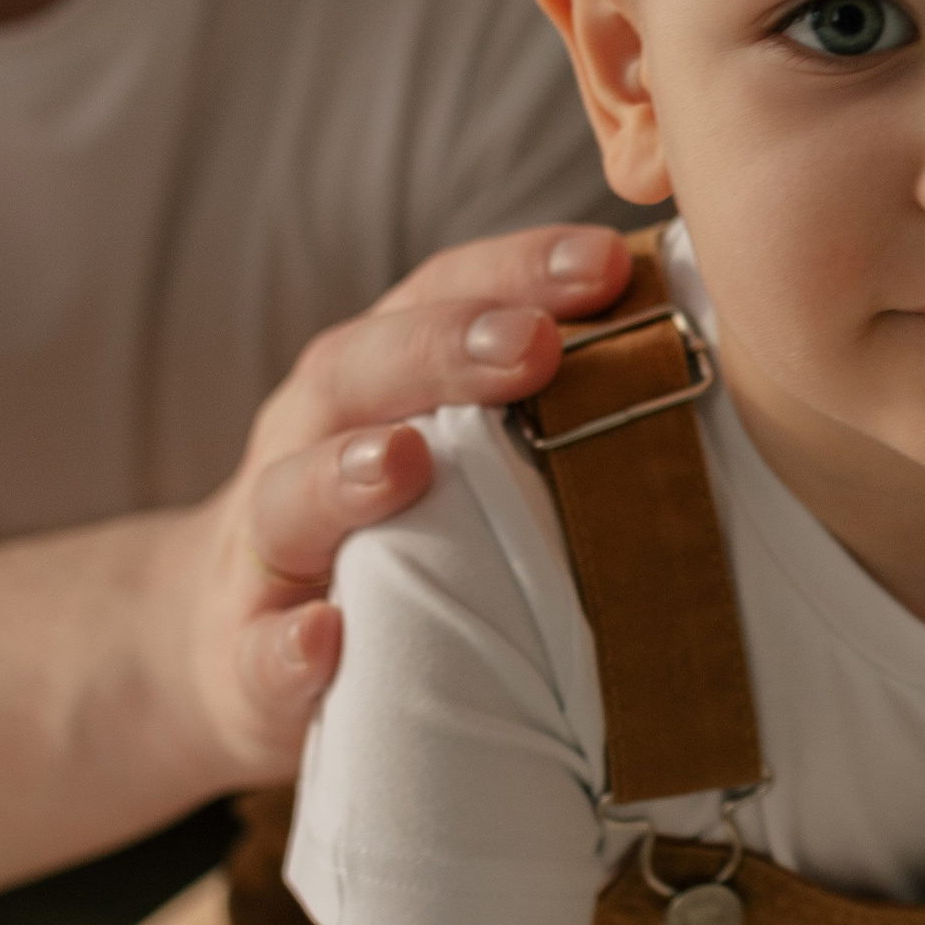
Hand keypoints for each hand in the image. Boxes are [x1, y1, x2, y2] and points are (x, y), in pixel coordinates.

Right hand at [167, 223, 634, 791]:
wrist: (233, 649)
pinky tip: (324, 637)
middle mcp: (308, 441)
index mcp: (376, 381)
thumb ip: (539, 404)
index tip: (607, 262)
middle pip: (358, 372)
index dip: (515, 272)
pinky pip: (258, 654)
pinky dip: (288, 646)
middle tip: (530, 343)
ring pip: (290, 500)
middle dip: (442, 349)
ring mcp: (268, 554)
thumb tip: (690, 347)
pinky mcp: (245, 662)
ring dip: (345, 474)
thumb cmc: (391, 534)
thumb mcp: (455, 454)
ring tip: (405, 462)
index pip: (437, 299)